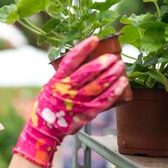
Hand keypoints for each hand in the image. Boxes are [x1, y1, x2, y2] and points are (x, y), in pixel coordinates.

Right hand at [13, 36, 127, 167]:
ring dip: (112, 74)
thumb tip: (84, 58)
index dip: (83, 48)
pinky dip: (114, 91)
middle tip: (112, 57)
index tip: (95, 39)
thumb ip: (65, 75)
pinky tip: (122, 83)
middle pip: (87, 73)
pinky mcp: (86, 113)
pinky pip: (104, 101)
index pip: (71, 60)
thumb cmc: (50, 103)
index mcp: (57, 81)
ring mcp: (77, 102)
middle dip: (102, 62)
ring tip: (120, 66)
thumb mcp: (51, 86)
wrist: (45, 128)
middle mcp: (66, 91)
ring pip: (98, 86)